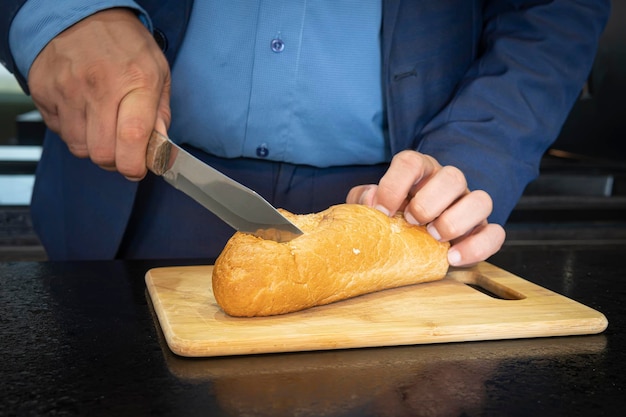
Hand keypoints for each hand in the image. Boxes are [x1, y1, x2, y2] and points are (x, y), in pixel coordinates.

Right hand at [28, 8, 171, 179]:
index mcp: (136, 81)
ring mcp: (67, 89)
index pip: (132, 138)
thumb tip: (162, 152)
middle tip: (122, 149)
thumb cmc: (125, 45)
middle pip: (102, 153)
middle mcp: (99, 87)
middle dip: (115, 160)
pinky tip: (83, 110)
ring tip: (102, 123)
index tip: (138, 168)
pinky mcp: (44, 91)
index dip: (135, 165)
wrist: (79, 13)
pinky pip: (59, 131)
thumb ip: (160, 115)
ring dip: (93, 145)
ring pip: (79, 147)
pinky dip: (73, 129)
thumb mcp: (158, 72)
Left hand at [346, 150, 505, 266]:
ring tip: (434, 237)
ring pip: (482, 200)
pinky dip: (477, 247)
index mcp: (420, 172)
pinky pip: (495, 234)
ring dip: (455, 221)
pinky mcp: (482, 231)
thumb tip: (372, 200)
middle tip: (412, 222)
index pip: (411, 162)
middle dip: (429, 202)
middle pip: (453, 176)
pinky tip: (453, 258)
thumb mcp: (374, 205)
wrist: (414, 238)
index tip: (382, 210)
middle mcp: (448, 184)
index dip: (394, 184)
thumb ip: (364, 198)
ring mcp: (468, 206)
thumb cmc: (393, 216)